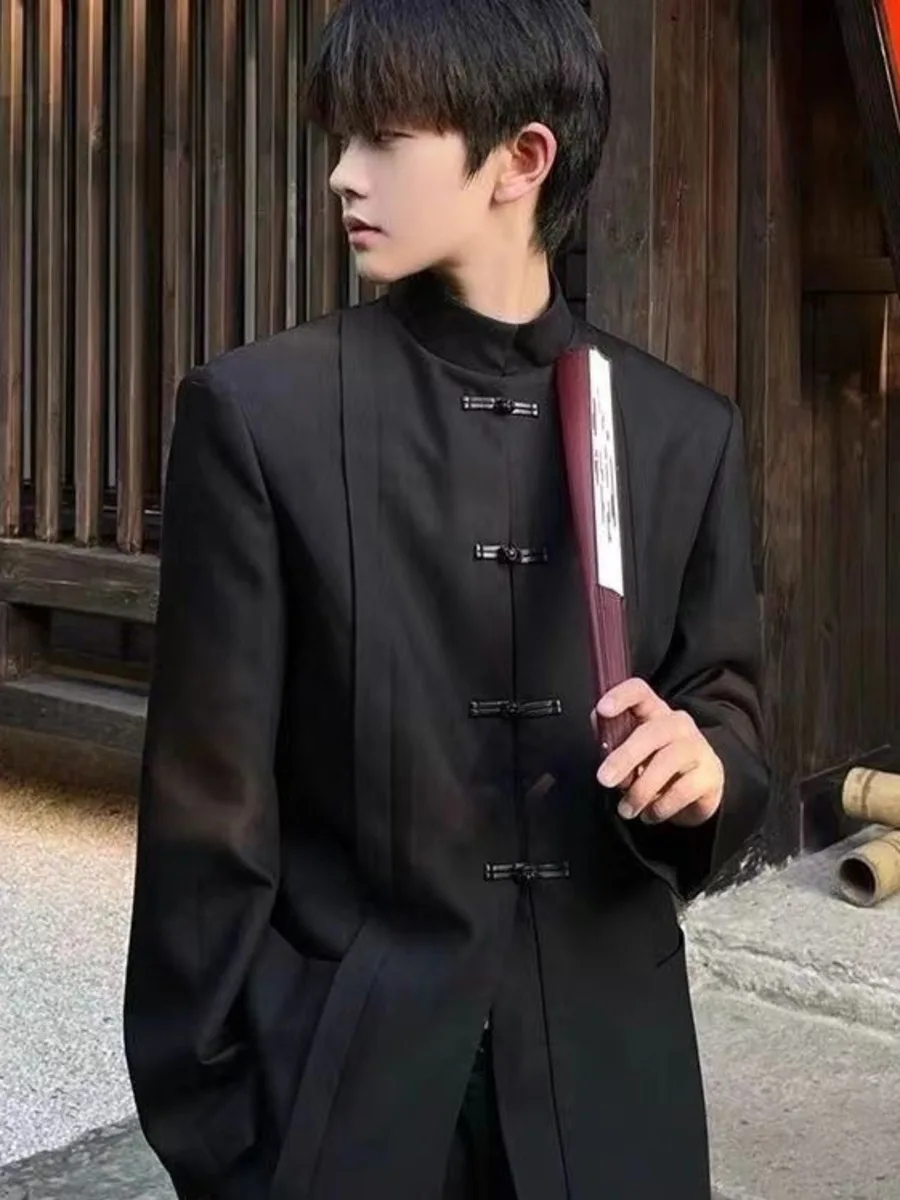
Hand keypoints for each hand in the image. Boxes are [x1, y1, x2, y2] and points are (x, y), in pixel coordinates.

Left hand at [592, 678, 723, 827]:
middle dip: (624, 757)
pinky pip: (682, 790)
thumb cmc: (655, 763)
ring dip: (640, 790)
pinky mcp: (710, 775)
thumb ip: (612, 736)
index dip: (621, 696)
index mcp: (654, 711)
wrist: (700, 788)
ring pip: (667, 762)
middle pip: (651, 732)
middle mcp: (678, 724)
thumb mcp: (631, 749)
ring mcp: (697, 747)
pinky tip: (650, 815)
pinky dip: (661, 806)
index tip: (603, 709)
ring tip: (626, 809)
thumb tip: (597, 722)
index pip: (640, 691)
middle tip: (604, 780)